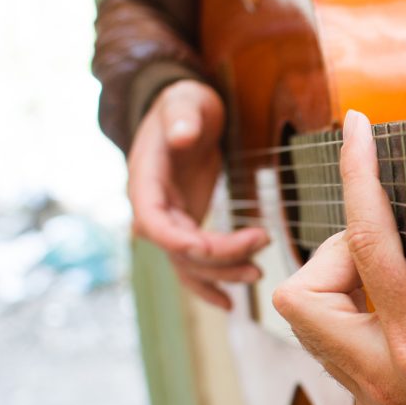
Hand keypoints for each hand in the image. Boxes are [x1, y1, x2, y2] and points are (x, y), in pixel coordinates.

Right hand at [128, 80, 268, 308]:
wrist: (183, 110)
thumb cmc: (184, 102)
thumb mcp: (184, 100)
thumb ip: (181, 117)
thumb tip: (180, 135)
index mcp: (145, 182)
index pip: (156, 225)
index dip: (184, 242)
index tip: (218, 247)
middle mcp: (152, 208)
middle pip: (180, 250)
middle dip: (219, 259)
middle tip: (260, 250)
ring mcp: (169, 220)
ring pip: (189, 263)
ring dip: (221, 275)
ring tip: (256, 275)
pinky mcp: (186, 225)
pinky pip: (194, 262)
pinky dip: (211, 282)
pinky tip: (230, 303)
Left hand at [272, 110, 405, 404]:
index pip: (368, 245)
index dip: (359, 176)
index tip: (357, 131)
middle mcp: (386, 380)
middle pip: (299, 297)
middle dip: (330, 255)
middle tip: (386, 243)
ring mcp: (374, 404)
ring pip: (311, 325)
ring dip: (341, 286)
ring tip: (397, 275)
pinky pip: (337, 351)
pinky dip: (358, 319)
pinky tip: (404, 315)